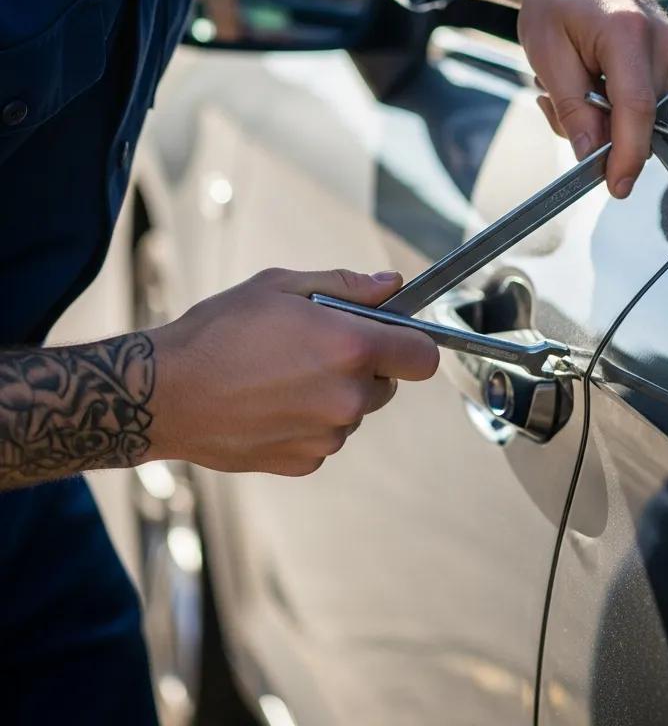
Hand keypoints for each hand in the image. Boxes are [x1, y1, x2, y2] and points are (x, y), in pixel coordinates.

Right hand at [147, 268, 438, 475]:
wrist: (163, 394)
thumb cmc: (219, 333)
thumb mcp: (282, 286)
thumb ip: (348, 285)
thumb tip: (391, 286)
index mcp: (351, 348)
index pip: (423, 356)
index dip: (412, 344)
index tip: (393, 339)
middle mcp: (348, 398)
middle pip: (388, 385)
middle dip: (364, 367)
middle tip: (317, 350)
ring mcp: (328, 436)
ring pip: (354, 413)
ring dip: (334, 396)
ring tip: (282, 377)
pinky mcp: (304, 463)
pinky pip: (326, 438)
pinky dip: (309, 424)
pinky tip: (270, 405)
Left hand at [413, 0, 667, 195]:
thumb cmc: (555, 1)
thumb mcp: (546, 55)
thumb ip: (571, 108)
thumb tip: (592, 157)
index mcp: (628, 33)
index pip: (637, 110)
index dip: (627, 155)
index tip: (616, 187)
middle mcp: (663, 41)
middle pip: (639, 119)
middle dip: (598, 130)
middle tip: (555, 102)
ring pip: (643, 118)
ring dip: (604, 117)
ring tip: (575, 81)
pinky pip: (649, 105)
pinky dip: (617, 105)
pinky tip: (596, 79)